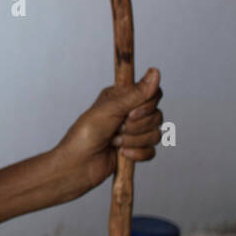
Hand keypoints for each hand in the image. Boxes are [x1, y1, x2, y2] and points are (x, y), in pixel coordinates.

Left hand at [55, 67, 162, 193]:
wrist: (78, 165)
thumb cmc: (85, 134)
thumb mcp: (110, 109)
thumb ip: (136, 93)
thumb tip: (155, 71)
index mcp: (122, 97)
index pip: (152, 94)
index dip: (146, 106)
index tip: (130, 113)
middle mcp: (129, 112)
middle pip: (157, 115)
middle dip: (136, 127)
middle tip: (115, 129)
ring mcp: (133, 132)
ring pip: (155, 134)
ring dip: (133, 141)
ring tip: (114, 142)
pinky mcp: (135, 150)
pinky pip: (152, 151)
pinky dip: (137, 154)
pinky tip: (120, 154)